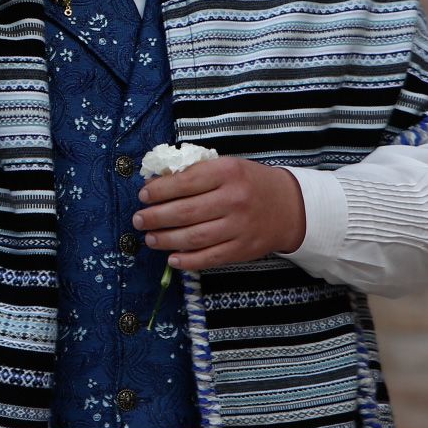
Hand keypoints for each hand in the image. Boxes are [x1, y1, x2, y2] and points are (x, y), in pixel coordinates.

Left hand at [134, 156, 306, 270]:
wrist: (290, 206)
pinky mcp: (243, 249)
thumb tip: (156, 184)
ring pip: (195, 237)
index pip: (185, 182)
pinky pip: (210, 258)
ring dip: (166, 239)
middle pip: (186, 212)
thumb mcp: (227, 166)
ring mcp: (239, 227)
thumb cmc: (250, 183)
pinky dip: (188, 261)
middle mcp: (234, 199)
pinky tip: (172, 258)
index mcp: (228, 172)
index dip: (159, 191)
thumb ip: (196, 173)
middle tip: (138, 219)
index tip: (143, 195)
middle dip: (156, 217)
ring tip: (149, 238)